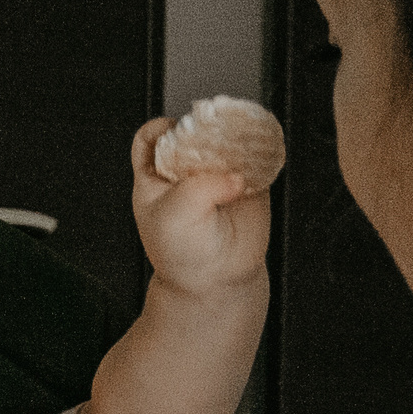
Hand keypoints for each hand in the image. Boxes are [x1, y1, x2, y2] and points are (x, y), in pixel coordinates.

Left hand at [129, 116, 270, 297]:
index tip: (175, 132)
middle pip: (193, 133)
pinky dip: (262, 151)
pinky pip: (256, 158)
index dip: (160, 129)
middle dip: (205, 130)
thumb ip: (200, 188)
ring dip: (236, 137)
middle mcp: (185, 172)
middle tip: (215, 138)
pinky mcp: (248, 182)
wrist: (216, 283)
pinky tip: (261, 154)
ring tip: (242, 146)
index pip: (150, 139)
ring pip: (226, 140)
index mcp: (155, 178)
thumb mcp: (174, 216)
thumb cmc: (182, 255)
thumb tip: (235, 177)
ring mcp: (217, 174)